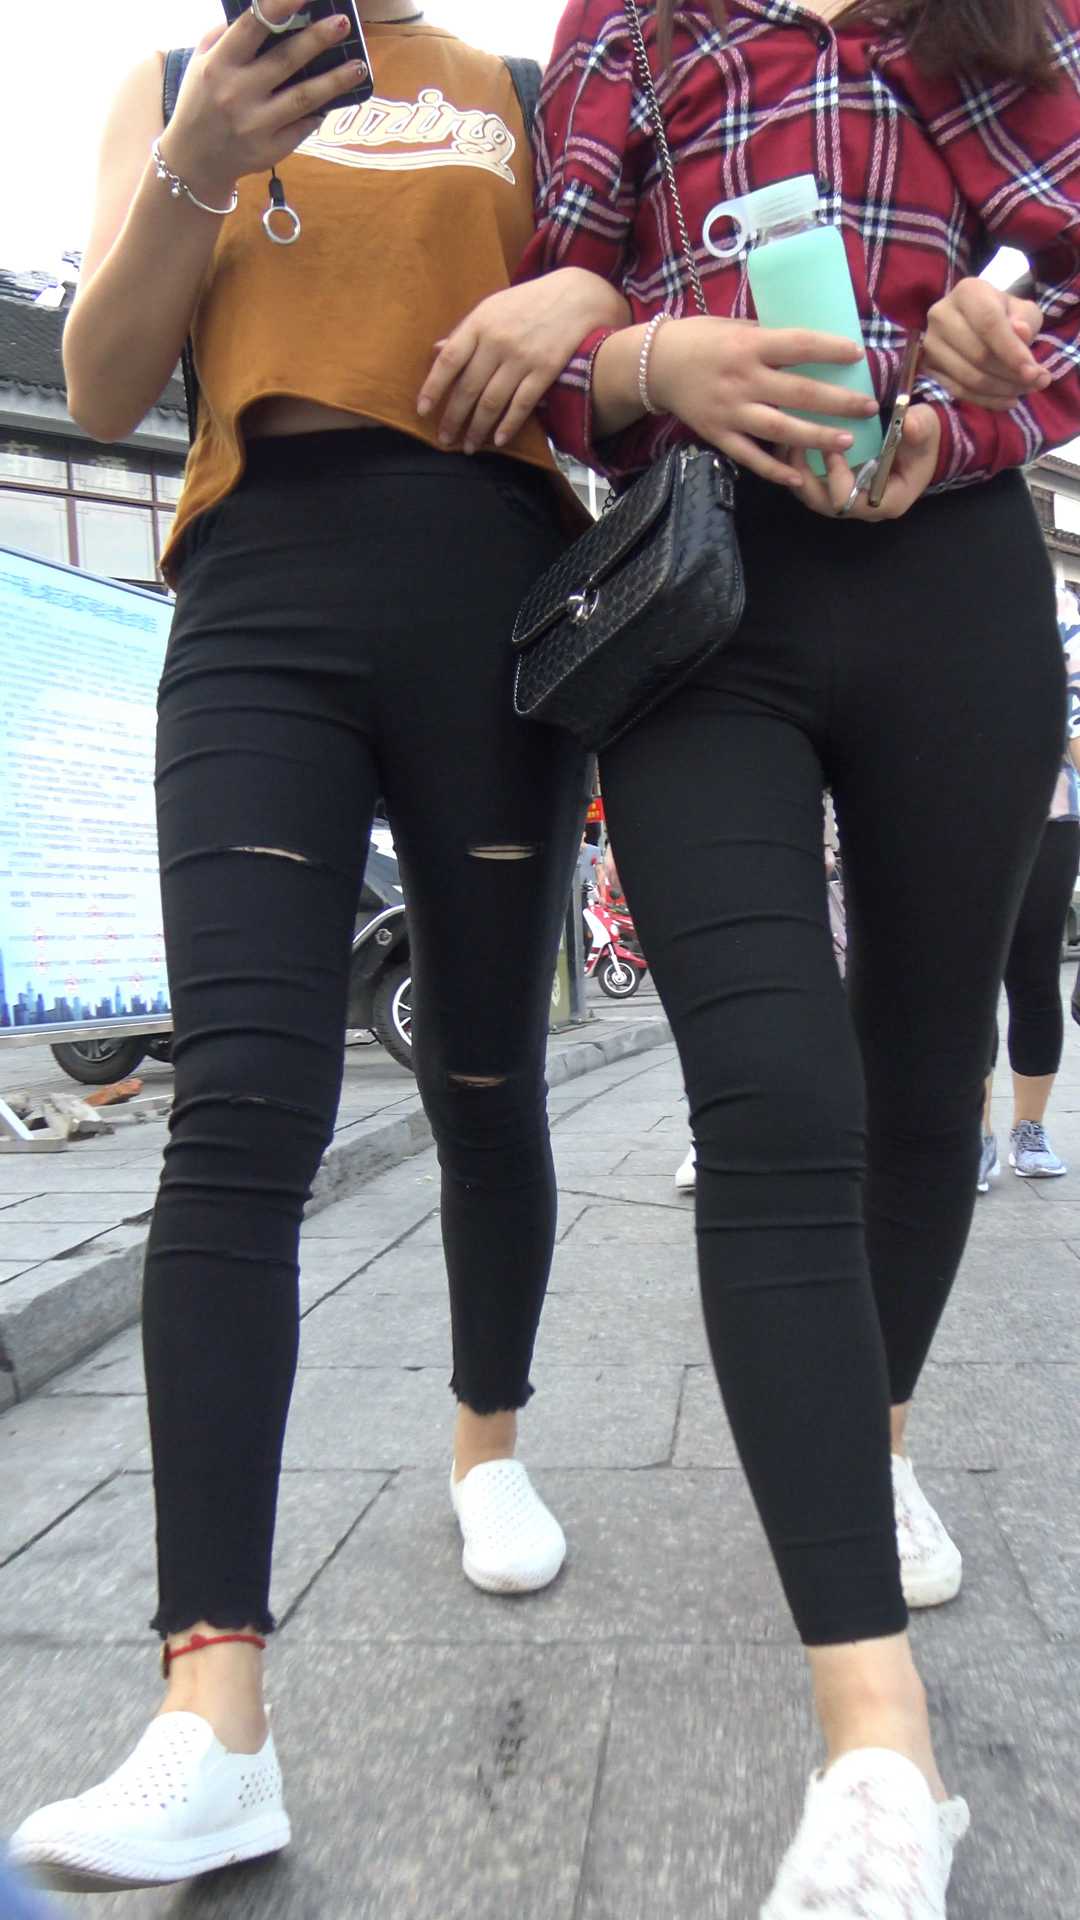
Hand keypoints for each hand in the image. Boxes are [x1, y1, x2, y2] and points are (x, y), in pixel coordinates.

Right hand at [160, 4, 363, 203]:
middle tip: (344, 23)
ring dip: (335, 81)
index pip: (252, 28)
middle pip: (286, 61)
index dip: (281, 6)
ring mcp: (255, 125)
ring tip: (359, 66)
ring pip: (304, 98)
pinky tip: (335, 100)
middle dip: (318, 39)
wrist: (193, 160)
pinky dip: (319, 113)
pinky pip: (302, 127)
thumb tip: (266, 9)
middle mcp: (237, 94)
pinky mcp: (269, 151)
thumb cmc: (201, 100)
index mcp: (219, 65)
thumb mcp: (202, 62)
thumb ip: (228, 35)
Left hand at [417, 271, 630, 454]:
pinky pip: (522, 405)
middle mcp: (498, 342)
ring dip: (477, 429)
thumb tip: (436, 352)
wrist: (577, 296)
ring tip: (468, 446)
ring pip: (492, 402)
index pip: (449, 361)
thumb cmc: (528, 302)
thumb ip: (465, 332)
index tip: (423, 411)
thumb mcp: (492, 307)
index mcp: (480, 323)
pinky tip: (499, 441)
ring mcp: (522, 358)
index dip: (433, 388)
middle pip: (468, 388)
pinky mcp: (545, 371)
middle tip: (444, 439)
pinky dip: (509, 426)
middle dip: (453, 418)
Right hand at [647, 317, 880, 486]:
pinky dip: (774, 470)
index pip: (799, 345)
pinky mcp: (718, 435)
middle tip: (868, 407)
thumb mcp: (736, 326)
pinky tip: (799, 476)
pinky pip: (750, 457)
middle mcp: (742, 379)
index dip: (831, 350)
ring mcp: (730, 411)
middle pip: (800, 393)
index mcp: (749, 345)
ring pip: (780, 430)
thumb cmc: (701, 339)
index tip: (859, 354)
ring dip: (816, 438)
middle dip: (839, 402)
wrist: (655, 365)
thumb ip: (769, 338)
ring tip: (847, 442)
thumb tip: (812, 346)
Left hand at [786, 404, 941, 520]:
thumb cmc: (924, 439)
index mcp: (887, 501)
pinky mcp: (834, 487)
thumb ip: (919, 428)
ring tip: (786, 441)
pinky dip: (794, 466)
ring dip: (794, 471)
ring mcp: (847, 499)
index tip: (833, 448)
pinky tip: (787, 442)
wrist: (919, 441)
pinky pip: (808, 484)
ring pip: (810, 497)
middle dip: (805, 477)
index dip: (838, 478)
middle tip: (797, 445)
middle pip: (824, 505)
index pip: (854, 504)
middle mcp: (863, 507)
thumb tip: (909, 424)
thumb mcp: (927, 429)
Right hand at [923, 277, 1048, 412]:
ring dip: (1001, 389)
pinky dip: (986, 400)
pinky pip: (958, 391)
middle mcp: (941, 315)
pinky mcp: (927, 367)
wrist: (975, 321)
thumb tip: (1021, 333)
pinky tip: (1007, 400)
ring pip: (968, 377)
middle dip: (1011, 375)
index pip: (989, 323)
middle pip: (978, 354)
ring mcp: (930, 343)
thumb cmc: (1003, 313)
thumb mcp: (1022, 310)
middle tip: (1037, 382)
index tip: (1033, 372)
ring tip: (1025, 390)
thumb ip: (1026, 320)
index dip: (1012, 351)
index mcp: (967, 292)